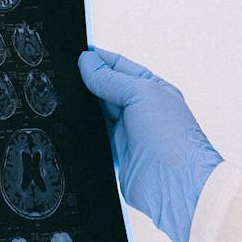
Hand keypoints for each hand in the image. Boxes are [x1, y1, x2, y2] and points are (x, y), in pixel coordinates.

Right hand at [78, 48, 221, 241]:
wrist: (176, 186)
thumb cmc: (173, 139)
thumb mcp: (142, 94)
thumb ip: (111, 79)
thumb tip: (87, 62)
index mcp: (152, 89)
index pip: (119, 67)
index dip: (98, 60)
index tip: (77, 55)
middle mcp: (141, 110)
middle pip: (106, 89)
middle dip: (87, 82)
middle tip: (65, 75)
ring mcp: (128, 133)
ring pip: (97, 113)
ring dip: (84, 107)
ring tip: (65, 97)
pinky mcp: (116, 154)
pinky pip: (93, 137)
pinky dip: (83, 131)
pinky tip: (71, 123)